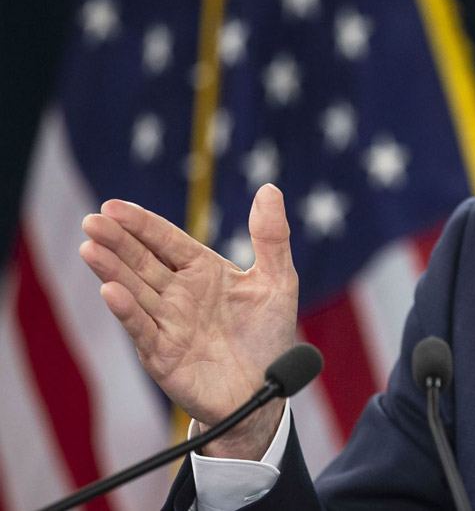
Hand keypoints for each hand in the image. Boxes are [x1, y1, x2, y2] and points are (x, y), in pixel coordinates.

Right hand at [79, 184, 298, 458]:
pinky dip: (127, 310)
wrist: (267, 391)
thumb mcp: (278, 281)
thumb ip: (271, 237)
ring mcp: (167, 323)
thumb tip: (269, 188)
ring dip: (112, 269)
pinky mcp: (164, 355)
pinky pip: (143, 329)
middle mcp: (179, 294)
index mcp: (202, 271)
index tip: (114, 206)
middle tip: (92, 221)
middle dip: (117, 240)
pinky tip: (110, 291)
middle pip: (142, 261)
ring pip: (135, 290)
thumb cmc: (269, 335)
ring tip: (90, 247)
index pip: (166, 241)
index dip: (141, 224)